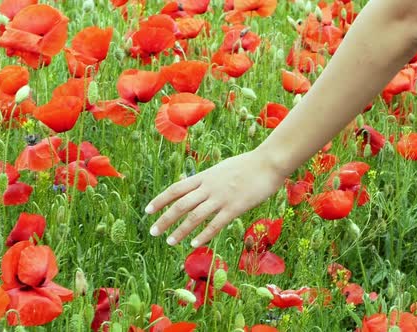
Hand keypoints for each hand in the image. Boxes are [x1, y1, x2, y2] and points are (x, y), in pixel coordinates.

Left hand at [146, 149, 286, 246]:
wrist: (268, 163)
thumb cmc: (247, 165)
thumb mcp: (221, 169)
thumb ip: (208, 180)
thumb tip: (197, 186)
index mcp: (204, 177)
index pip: (176, 189)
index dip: (160, 200)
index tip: (148, 210)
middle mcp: (208, 187)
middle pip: (180, 205)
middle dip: (164, 219)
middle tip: (153, 232)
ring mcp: (221, 198)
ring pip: (194, 216)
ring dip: (180, 230)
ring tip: (170, 242)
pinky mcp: (234, 208)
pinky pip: (215, 224)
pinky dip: (202, 235)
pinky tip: (193, 244)